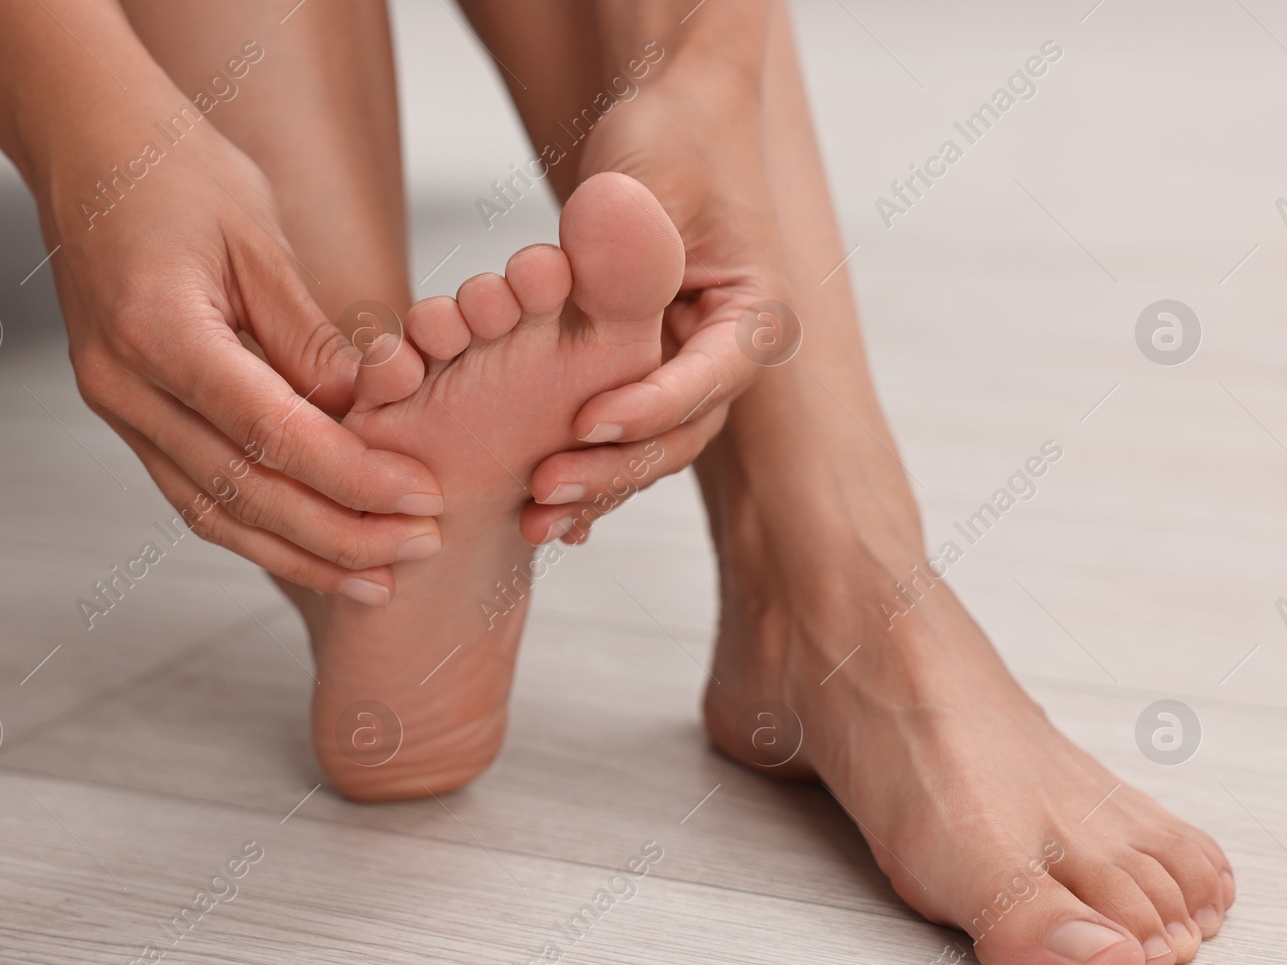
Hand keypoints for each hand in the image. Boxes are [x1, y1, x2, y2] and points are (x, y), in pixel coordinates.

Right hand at [41, 110, 442, 604]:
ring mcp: (116, 407)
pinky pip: (194, 493)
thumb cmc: (175, 168)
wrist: (82, 143)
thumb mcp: (258, 236)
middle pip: (241, 492)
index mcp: (156, 331)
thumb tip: (371, 411)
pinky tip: (315, 551)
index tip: (421, 497)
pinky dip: (258, 531)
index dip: (351, 476)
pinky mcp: (128, 415)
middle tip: (421, 547)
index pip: (269, 433)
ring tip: (377, 578)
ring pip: (213, 513)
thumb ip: (309, 335)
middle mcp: (123, 385)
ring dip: (299, 554)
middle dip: (338, 532)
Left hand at [520, 65, 788, 543]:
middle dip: (614, 468)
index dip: (650, 408)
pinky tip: (536, 514)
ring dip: (594, 488)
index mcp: (753, 314)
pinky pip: (616, 439)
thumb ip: (635, 231)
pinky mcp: (643, 377)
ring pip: (646, 450)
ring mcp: (684, 373)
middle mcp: (724, 357)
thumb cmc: (673, 140)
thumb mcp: (654, 180)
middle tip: (545, 487)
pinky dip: (584, 474)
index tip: (588, 423)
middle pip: (680, 434)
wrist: (670, 123)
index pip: (708, 378)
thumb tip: (611, 263)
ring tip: (533, 519)